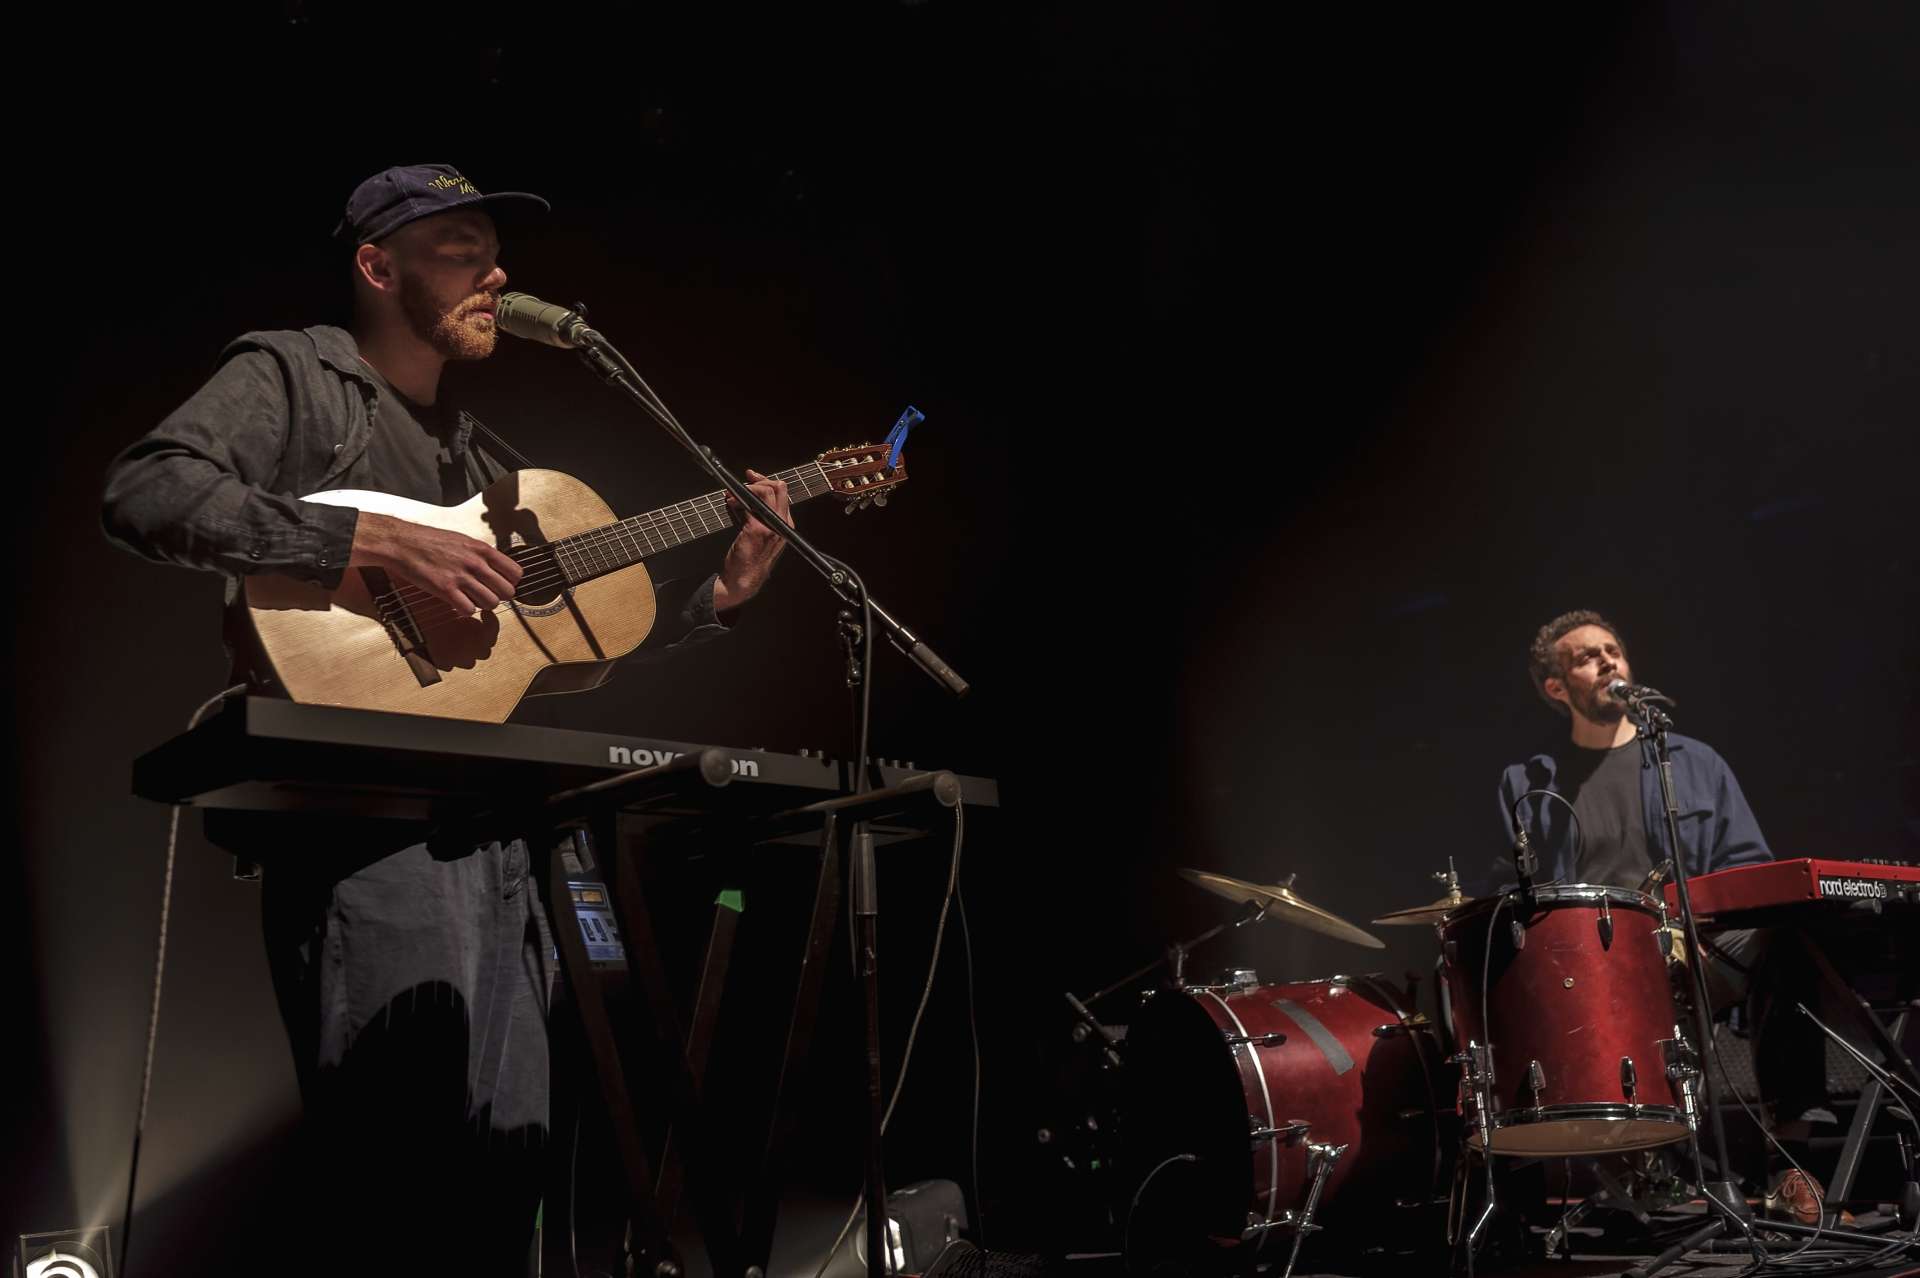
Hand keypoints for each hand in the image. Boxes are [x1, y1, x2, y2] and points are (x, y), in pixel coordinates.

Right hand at [348, 510, 522, 613]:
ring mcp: (461, 577)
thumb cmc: (429, 540)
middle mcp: (475, 563)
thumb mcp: (463, 540)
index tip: (503, 585)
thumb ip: (481, 555)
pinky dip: (466, 610)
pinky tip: (459, 603)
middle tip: (488, 595)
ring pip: (490, 603)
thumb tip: (496, 569)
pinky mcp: (446, 589)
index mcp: (482, 549)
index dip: (511, 582)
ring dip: (483, 605)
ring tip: (472, 599)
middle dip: (499, 596)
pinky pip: (469, 609)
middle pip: (507, 591)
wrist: (402, 542)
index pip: (515, 572)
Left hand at [713, 468, 790, 612]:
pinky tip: (729, 502)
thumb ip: (757, 514)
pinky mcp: (756, 530)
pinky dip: (736, 500)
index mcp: (786, 526)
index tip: (753, 477)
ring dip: (746, 489)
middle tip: (744, 484)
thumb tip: (744, 494)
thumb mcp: (761, 535)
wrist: (743, 580)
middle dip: (758, 481)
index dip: (767, 481)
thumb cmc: (749, 559)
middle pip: (778, 489)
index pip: (783, 494)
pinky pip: (749, 505)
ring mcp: (771, 527)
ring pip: (765, 493)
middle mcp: (782, 525)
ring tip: (732, 496)